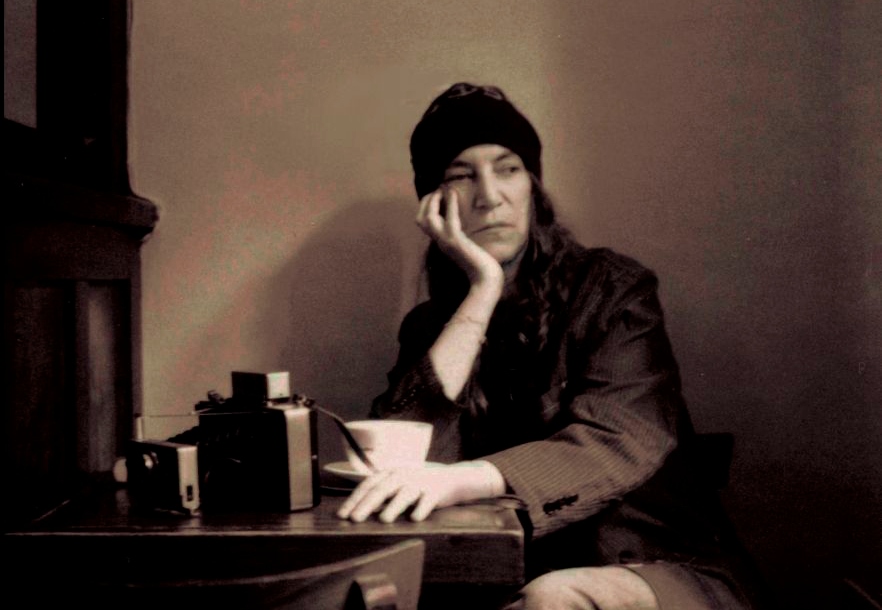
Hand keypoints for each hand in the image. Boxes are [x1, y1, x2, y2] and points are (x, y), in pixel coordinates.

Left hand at [336, 461, 504, 522]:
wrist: (450, 479)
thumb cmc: (418, 486)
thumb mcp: (397, 485)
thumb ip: (380, 495)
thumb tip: (357, 511)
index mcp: (391, 473)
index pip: (368, 485)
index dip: (354, 499)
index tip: (343, 514)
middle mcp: (403, 475)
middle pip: (382, 489)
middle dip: (367, 505)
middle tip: (355, 519)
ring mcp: (420, 482)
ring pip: (404, 494)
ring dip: (394, 507)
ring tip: (383, 519)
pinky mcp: (435, 491)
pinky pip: (427, 501)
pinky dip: (421, 509)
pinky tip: (415, 519)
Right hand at [416, 189, 503, 290]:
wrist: (485, 279)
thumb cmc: (479, 265)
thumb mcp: (465, 247)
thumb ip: (458, 237)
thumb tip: (459, 225)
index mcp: (441, 243)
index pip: (422, 223)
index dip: (425, 207)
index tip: (435, 195)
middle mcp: (440, 242)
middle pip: (420, 219)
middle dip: (425, 202)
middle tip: (437, 190)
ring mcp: (446, 241)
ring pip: (428, 219)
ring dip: (433, 201)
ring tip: (442, 190)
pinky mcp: (457, 241)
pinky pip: (449, 219)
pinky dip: (450, 204)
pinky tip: (454, 194)